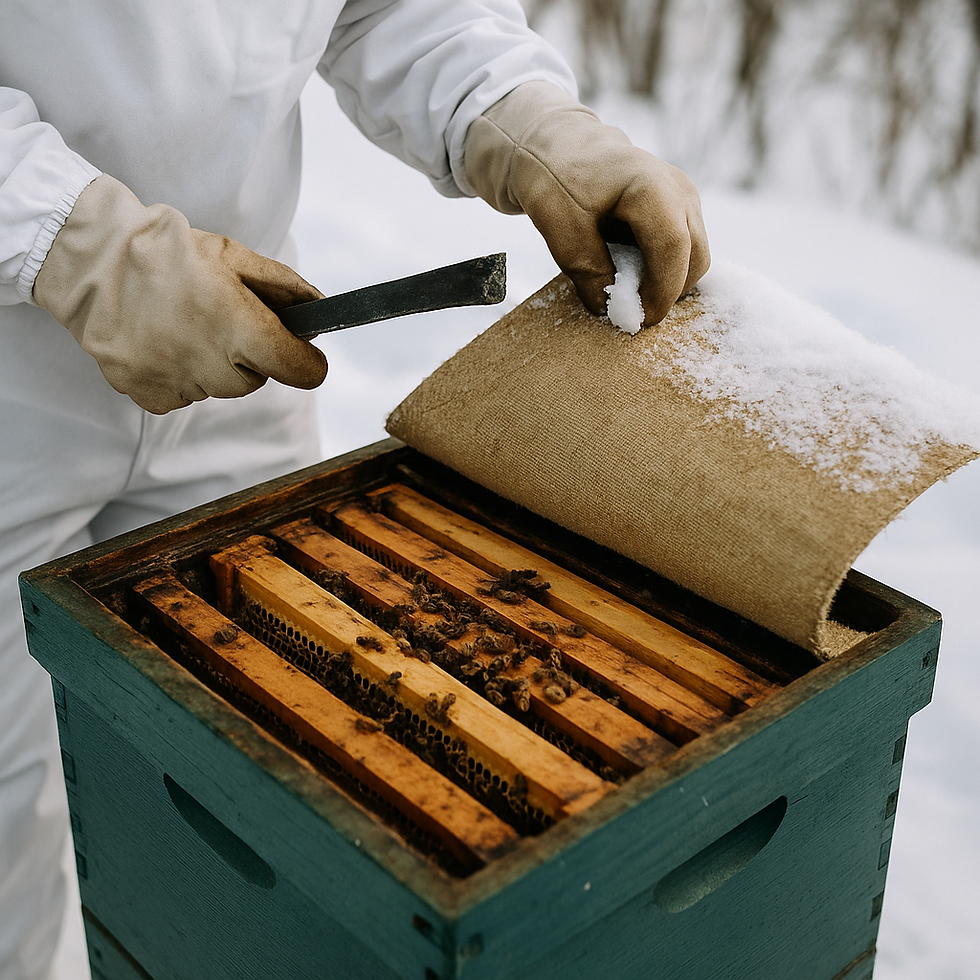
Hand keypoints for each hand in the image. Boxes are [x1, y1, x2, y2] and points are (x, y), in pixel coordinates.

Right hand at [34, 175, 327, 413]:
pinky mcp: (148, 393)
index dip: (307, 361)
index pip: (299, 370)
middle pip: (255, 380)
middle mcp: (210, 362)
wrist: (91, 259)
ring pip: (218, 389)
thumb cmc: (166, 252)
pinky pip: (183, 395)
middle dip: (249, 356)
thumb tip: (320, 310)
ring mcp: (177, 381)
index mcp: (239, 326)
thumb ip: (283, 287)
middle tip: (222, 321)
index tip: (303, 352)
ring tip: (184, 325)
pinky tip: (162, 341)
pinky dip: (179, 375)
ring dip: (213, 366)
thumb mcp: (233, 256)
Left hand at [464, 81, 709, 325]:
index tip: (637, 320)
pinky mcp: (680, 209)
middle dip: (667, 294)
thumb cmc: (555, 180)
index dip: (660, 293)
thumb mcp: (560, 229)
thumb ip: (588, 271)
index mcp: (652, 186)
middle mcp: (680, 190)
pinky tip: (629, 275)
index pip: (673, 250)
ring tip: (626, 293)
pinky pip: (684, 251)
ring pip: (694, 258)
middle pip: (695, 259)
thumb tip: (611, 312)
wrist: (556, 147)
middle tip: (630, 315)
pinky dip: (662, 271)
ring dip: (666, 284)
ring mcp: (685, 198)